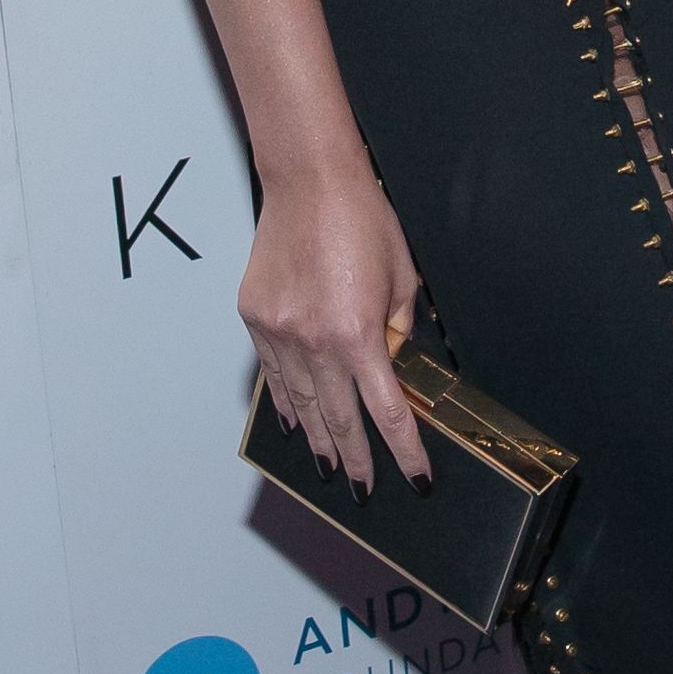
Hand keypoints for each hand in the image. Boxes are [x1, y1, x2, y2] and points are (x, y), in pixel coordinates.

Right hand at [240, 162, 432, 493]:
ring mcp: (279, 332)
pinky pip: (272, 374)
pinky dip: (285, 402)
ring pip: (300, 403)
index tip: (416, 479)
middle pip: (339, 419)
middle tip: (362, 491)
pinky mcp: (255, 318)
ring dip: (317, 440)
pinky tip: (294, 423)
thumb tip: (390, 365)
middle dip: (354, 461)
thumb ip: (397, 331)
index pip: (387, 412)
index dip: (405, 451)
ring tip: (327, 468)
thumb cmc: (365, 221)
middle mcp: (314, 341)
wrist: (310, 182)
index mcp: (358, 334)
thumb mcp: (403, 280)